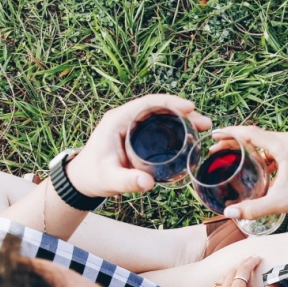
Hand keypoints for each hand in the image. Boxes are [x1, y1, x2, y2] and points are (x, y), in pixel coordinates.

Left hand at [67, 95, 211, 197]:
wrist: (82, 181)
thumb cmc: (93, 177)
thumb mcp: (109, 179)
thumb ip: (127, 181)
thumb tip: (148, 183)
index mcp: (118, 120)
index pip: (148, 103)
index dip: (171, 102)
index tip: (190, 108)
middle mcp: (126, 119)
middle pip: (159, 108)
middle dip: (184, 112)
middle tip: (205, 124)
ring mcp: (132, 127)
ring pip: (161, 117)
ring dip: (182, 120)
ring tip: (202, 129)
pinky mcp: (136, 136)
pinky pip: (159, 127)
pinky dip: (175, 129)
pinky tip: (189, 138)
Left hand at [204, 256, 278, 286]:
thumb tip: (277, 277)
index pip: (243, 270)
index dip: (251, 262)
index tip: (257, 258)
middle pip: (231, 273)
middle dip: (241, 265)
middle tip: (250, 261)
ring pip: (220, 281)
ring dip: (230, 274)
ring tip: (239, 271)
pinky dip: (219, 285)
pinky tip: (224, 285)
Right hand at [209, 126, 287, 220]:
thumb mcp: (278, 203)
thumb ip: (252, 208)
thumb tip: (228, 213)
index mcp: (283, 146)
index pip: (250, 133)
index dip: (230, 132)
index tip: (214, 134)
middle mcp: (287, 140)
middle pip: (254, 135)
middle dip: (234, 140)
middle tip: (216, 148)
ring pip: (263, 141)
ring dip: (246, 147)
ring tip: (229, 156)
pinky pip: (271, 148)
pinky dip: (259, 153)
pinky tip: (250, 166)